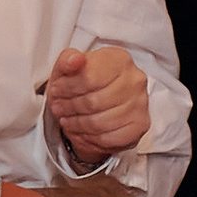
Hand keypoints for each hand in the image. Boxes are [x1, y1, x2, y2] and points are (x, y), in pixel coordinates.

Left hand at [46, 41, 150, 162]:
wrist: (97, 102)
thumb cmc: (84, 81)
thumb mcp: (69, 66)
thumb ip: (68, 60)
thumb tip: (75, 59)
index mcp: (119, 59)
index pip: (90, 77)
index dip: (68, 87)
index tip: (56, 90)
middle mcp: (135, 80)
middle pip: (94, 101)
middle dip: (70, 107)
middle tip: (58, 108)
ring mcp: (141, 103)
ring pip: (100, 122)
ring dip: (77, 123)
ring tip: (66, 119)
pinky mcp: (140, 125)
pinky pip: (110, 138)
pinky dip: (90, 137)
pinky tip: (81, 130)